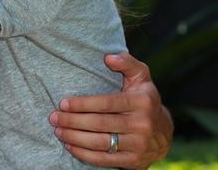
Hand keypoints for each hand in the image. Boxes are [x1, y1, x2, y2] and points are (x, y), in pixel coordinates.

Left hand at [49, 52, 172, 168]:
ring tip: (58, 131)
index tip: (63, 103)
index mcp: (142, 101)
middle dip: (73, 121)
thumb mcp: (141, 76)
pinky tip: (70, 146)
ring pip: (100, 143)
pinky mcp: (134, 162)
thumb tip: (108, 57)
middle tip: (54, 117)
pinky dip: (85, 154)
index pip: (106, 103)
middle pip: (100, 124)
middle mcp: (143, 124)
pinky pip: (105, 160)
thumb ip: (126, 62)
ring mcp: (139, 145)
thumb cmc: (144, 97)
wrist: (164, 132)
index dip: (82, 104)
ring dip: (75, 138)